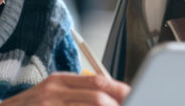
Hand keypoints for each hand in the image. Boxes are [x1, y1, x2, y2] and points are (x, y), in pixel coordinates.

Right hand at [0, 73, 129, 105]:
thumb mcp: (50, 95)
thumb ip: (77, 92)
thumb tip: (110, 96)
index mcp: (57, 81)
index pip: (97, 81)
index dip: (120, 91)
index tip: (133, 95)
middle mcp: (52, 94)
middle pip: (97, 98)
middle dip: (117, 105)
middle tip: (132, 105)